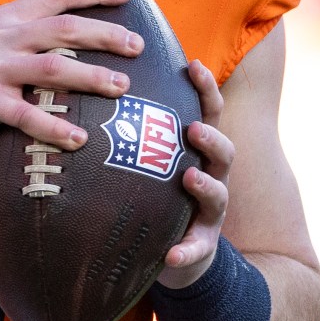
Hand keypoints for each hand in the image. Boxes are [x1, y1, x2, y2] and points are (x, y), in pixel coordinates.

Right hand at [0, 0, 143, 149]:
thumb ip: (18, 30)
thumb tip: (59, 31)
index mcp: (5, 17)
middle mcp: (3, 37)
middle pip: (66, 29)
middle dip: (107, 35)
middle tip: (137, 46)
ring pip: (54, 69)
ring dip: (92, 78)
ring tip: (121, 88)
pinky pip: (26, 116)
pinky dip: (55, 128)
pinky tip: (79, 140)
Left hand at [155, 59, 231, 288]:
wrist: (174, 252)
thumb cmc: (157, 194)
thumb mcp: (151, 161)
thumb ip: (136, 131)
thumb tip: (95, 84)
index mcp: (198, 153)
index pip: (208, 114)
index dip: (205, 89)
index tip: (192, 65)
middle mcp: (212, 178)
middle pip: (224, 152)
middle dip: (211, 138)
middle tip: (193, 128)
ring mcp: (210, 214)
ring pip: (218, 197)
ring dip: (206, 187)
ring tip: (190, 179)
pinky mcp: (201, 246)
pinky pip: (196, 250)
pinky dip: (186, 252)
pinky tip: (171, 255)